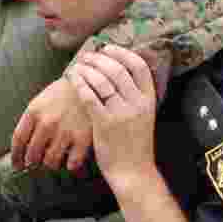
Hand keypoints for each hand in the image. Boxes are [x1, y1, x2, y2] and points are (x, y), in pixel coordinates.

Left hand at [11, 74, 93, 171]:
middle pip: (33, 153)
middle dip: (32, 161)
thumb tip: (23, 145)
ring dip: (50, 163)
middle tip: (35, 161)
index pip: (18, 139)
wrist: (91, 82)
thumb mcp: (41, 101)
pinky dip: (70, 164)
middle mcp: (48, 123)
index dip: (16, 155)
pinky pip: (72, 162)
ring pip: (51, 161)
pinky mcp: (83, 138)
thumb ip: (31, 121)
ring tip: (54, 158)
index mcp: (34, 112)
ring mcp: (65, 131)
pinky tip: (71, 158)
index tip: (17, 164)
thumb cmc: (63, 93)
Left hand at [68, 45, 158, 188]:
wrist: (133, 172)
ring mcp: (121, 112)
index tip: (108, 49)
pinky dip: (80, 84)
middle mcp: (137, 103)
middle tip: (87, 56)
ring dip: (87, 69)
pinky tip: (73, 79)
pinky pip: (90, 96)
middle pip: (117, 69)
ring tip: (78, 66)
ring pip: (102, 80)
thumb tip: (121, 76)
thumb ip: (135, 97)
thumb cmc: (134, 146)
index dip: (122, 53)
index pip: (139, 66)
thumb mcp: (143, 117)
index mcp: (149, 99)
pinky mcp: (104, 122)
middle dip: (99, 58)